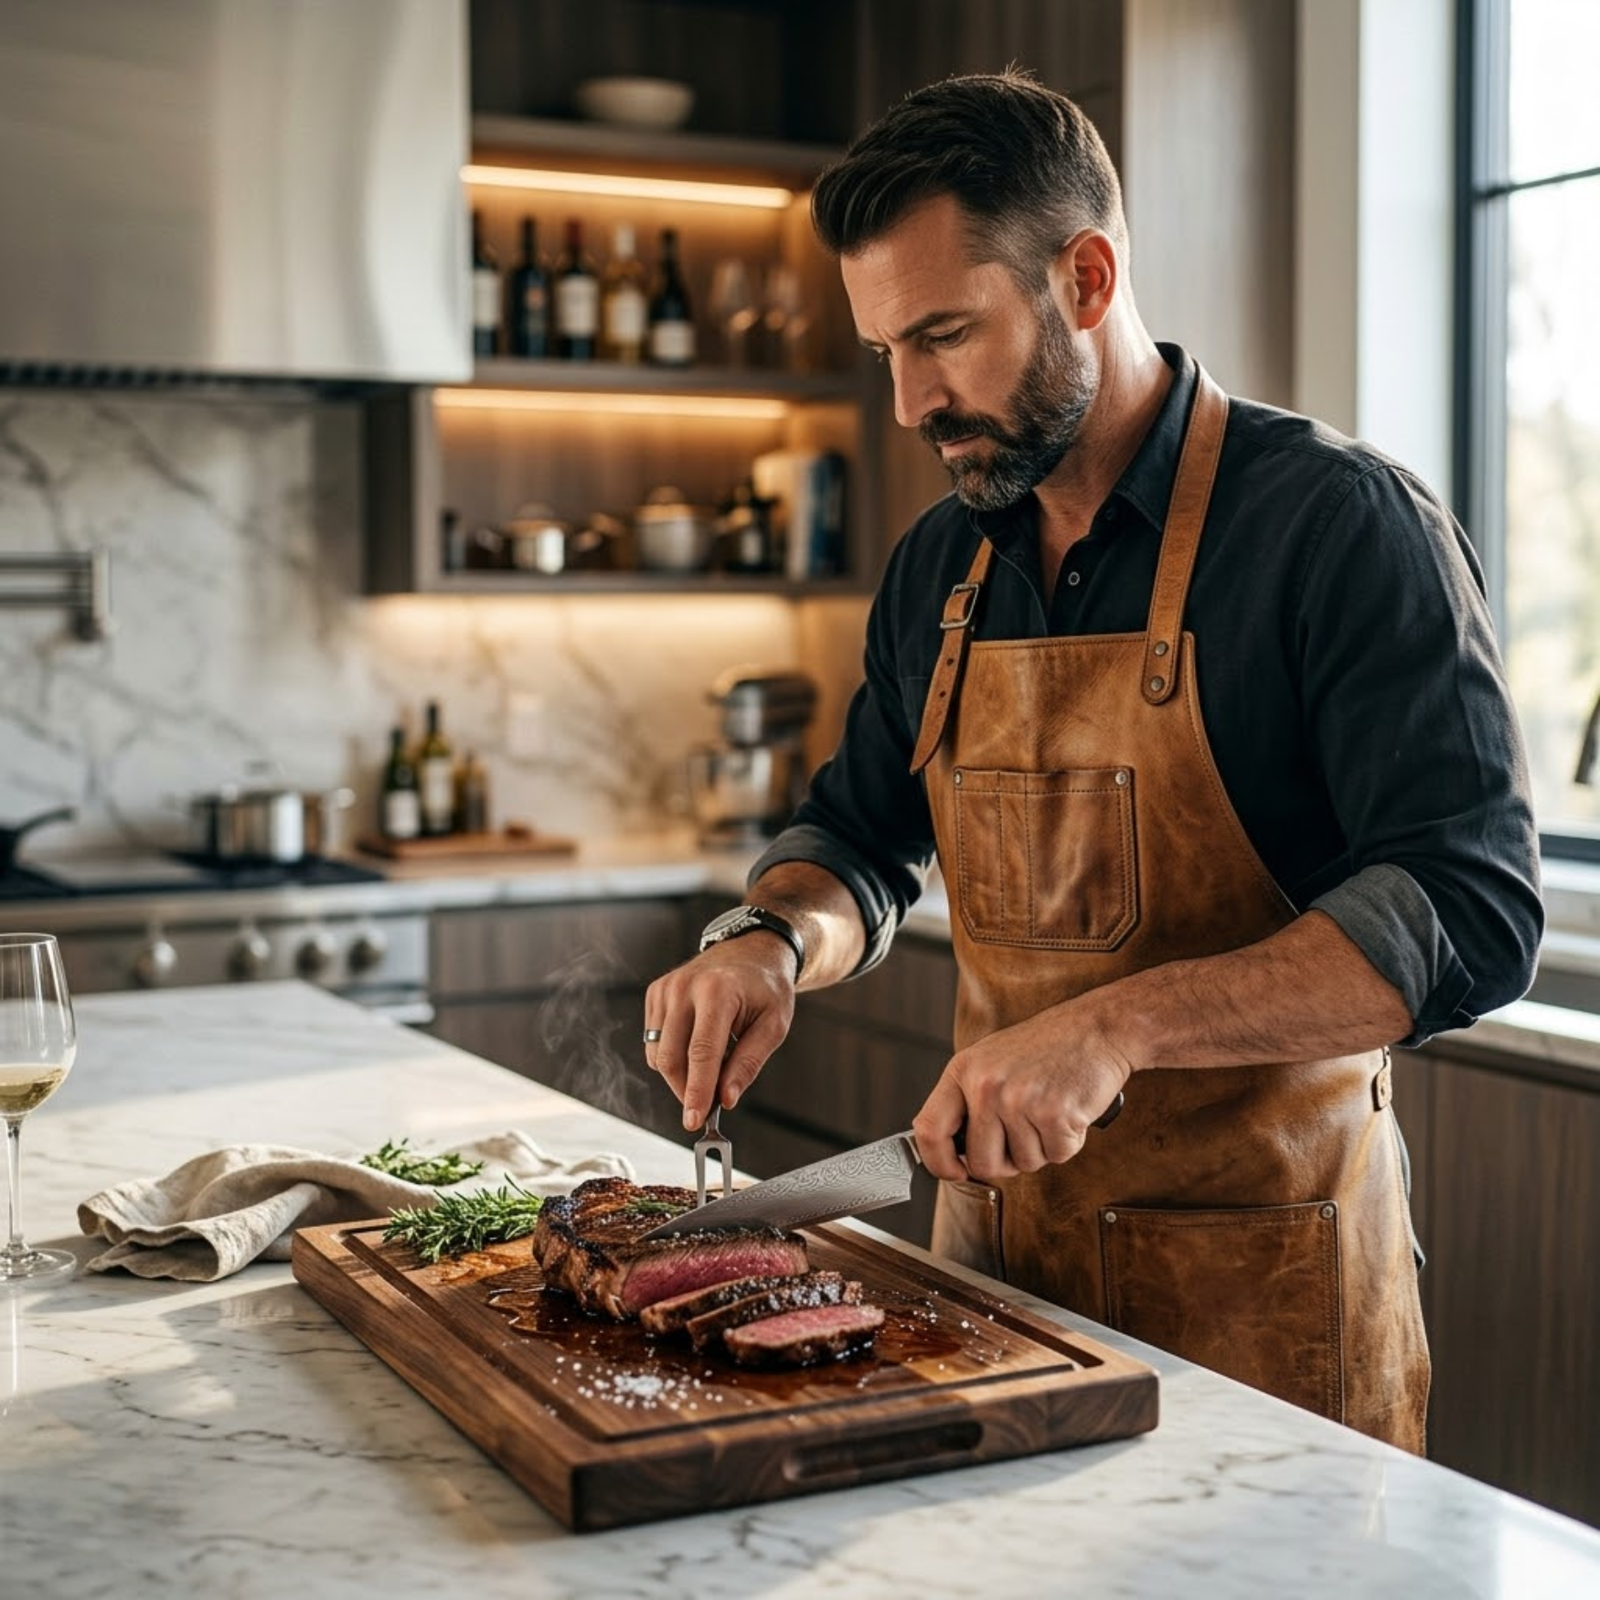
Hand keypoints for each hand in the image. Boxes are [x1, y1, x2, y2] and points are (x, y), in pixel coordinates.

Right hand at [642, 931, 797, 1127]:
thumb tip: (727, 1098)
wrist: (750, 952)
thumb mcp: (774, 1025)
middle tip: (709, 1104)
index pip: (701, 1053)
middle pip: (672, 1058)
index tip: (694, 1121)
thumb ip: (749, 1062)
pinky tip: (697, 1045)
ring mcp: (666, 988)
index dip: (697, 1092)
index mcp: (717, 992)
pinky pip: (654, 1042)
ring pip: (659, 1055)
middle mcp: (684, 987)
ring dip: (681, 1075)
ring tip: (713, 1064)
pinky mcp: (656, 993)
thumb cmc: (766, 988)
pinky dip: (673, 1056)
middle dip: (687, 1090)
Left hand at [912, 999, 1133, 1182]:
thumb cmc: (1045, 1047)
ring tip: (1050, 1108)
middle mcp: (986, 1086)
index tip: (955, 1171)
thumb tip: (952, 1153)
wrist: (1096, 1028)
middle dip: (1005, 1162)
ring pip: (1024, 1163)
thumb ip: (968, 1101)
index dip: (939, 1162)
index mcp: (963, 1071)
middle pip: (981, 1162)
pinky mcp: (1055, 1114)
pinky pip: (1057, 1156)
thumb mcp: (990, 1061)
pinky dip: (1068, 1142)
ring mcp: (1020, 1100)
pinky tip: (1070, 1110)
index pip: (929, 1130)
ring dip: (1041, 1147)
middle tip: (1024, 1135)